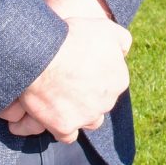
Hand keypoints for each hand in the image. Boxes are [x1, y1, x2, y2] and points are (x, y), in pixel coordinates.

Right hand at [3, 0, 121, 135]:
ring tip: (64, 102)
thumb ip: (121, 41)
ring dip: (81, 114)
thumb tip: (123, 53)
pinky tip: (55, 117)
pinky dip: (62, 128)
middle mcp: (107, 102)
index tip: (83, 71)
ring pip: (89, 121)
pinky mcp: (64, 127)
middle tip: (71, 85)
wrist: (42, 55)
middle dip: (90, 97)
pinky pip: (67, 135)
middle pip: (101, 103)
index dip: (97, 78)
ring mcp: (86, 116)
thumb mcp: (105, 29)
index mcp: (119, 80)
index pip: (113, 84)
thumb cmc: (73, 38)